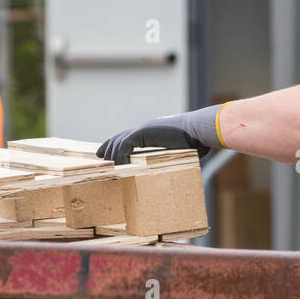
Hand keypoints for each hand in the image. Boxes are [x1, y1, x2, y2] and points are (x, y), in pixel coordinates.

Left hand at [97, 104, 224, 164]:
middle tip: (100, 161)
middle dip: (107, 150)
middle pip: (118, 138)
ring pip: (118, 143)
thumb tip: (179, 168)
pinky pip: (123, 146)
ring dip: (112, 157)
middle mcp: (144, 128)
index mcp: (152, 131)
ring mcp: (142, 129)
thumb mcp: (183, 150)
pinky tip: (120, 167)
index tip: (106, 154)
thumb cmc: (196, 140)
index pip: (128, 137)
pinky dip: (119, 157)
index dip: (116, 145)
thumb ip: (174, 156)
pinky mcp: (142, 133)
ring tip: (109, 170)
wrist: (199, 130)